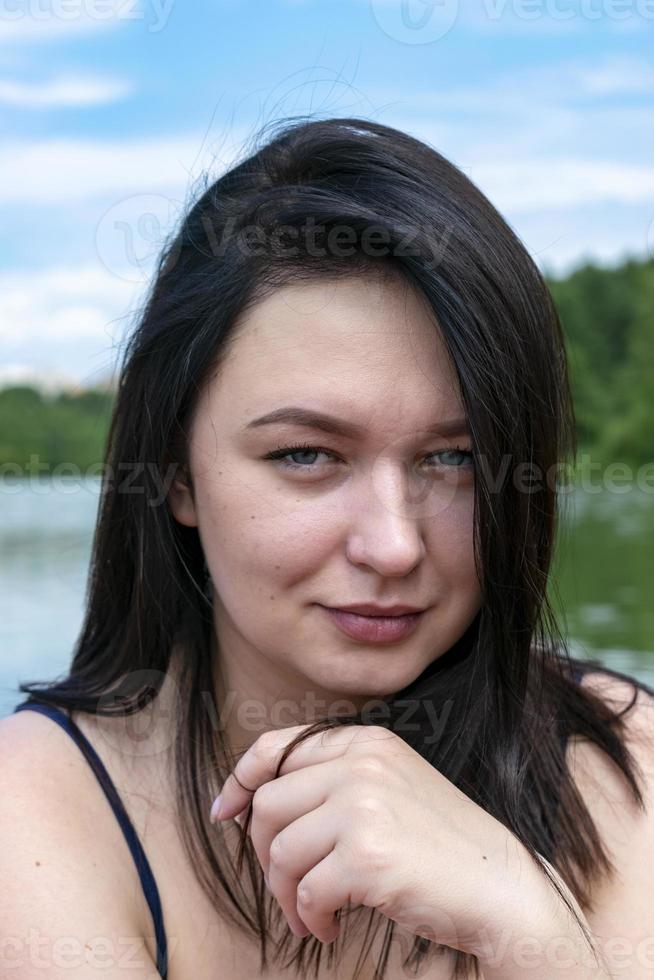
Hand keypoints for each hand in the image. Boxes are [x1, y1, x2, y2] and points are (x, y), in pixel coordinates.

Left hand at [210, 723, 548, 951]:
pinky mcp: (367, 855)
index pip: (278, 747)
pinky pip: (306, 892)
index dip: (241, 779)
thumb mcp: (389, 787)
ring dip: (285, 896)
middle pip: (269, 805)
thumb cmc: (439, 845)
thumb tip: (250, 804)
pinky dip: (309, 919)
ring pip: (281, 852)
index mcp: (366, 741)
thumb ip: (332, 782)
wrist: (499, 886)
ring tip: (309, 916)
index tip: (225, 812)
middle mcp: (363, 764)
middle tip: (286, 888)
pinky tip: (329, 928)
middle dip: (265, 855)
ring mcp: (365, 806)